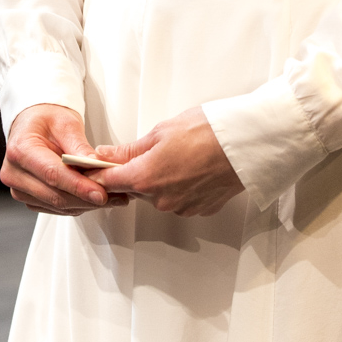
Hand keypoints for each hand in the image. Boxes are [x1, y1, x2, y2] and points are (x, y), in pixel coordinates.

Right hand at [2, 103, 131, 215]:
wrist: (32, 124)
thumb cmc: (46, 120)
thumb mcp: (66, 123)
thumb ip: (79, 146)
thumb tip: (96, 166)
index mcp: (21, 149)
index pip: (52, 174)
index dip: (78, 187)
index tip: (101, 193)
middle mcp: (14, 172)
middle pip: (55, 195)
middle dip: (87, 198)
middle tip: (115, 196)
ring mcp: (19, 189)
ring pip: (57, 206)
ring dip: (85, 204)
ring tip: (111, 197)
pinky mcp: (28, 198)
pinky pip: (55, 208)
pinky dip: (76, 205)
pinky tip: (92, 197)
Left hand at [97, 106, 243, 217]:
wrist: (245, 144)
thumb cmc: (207, 132)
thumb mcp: (161, 132)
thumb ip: (130, 149)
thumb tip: (106, 155)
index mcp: (145, 178)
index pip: (109, 182)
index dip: (100, 173)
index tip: (96, 166)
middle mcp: (161, 200)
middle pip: (135, 189)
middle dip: (136, 172)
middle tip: (152, 150)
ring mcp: (181, 208)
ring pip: (158, 195)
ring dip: (160, 180)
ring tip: (179, 156)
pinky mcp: (199, 210)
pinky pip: (179, 200)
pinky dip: (180, 187)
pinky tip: (192, 168)